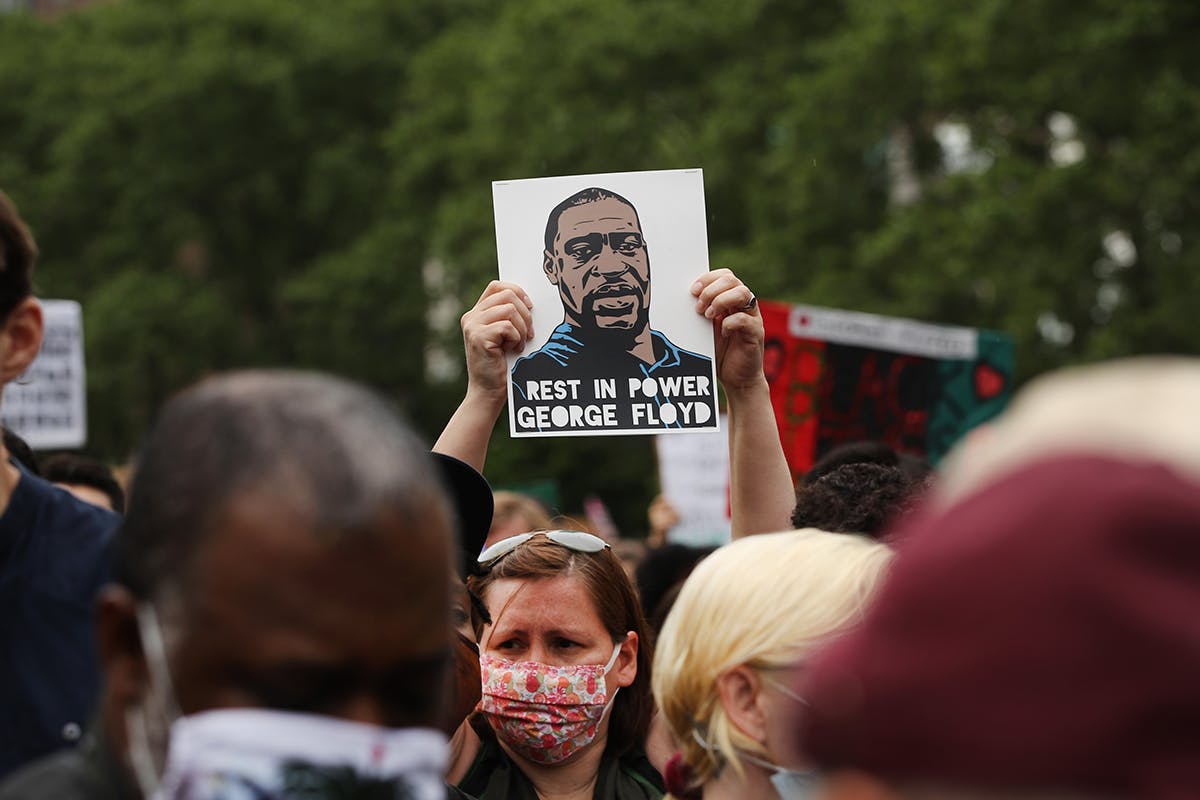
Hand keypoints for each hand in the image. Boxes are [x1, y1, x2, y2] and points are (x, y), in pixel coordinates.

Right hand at [461, 280, 534, 401]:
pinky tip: (514, 350)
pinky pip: (507, 326)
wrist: (488, 392)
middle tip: (529, 332)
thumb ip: (508, 317)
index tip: (529, 306)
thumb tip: (529, 300)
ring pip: (509, 309)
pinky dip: (516, 338)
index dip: (517, 291)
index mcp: (476, 313)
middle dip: (525, 312)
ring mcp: (472, 326)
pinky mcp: (478, 337)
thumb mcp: (504, 335)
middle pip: (507, 294)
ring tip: (520, 343)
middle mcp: (471, 316)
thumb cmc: (500, 364)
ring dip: (522, 327)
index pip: (497, 285)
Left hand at [690, 268, 763, 393]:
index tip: (692, 290)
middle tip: (699, 307)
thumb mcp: (705, 329)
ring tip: (708, 316)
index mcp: (732, 300)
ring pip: (743, 293)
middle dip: (712, 290)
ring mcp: (752, 317)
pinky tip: (723, 332)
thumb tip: (681, 299)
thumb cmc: (720, 352)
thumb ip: (700, 312)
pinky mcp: (756, 333)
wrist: (737, 379)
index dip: (708, 278)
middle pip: (733, 280)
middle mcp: (744, 305)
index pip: (724, 276)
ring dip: (721, 301)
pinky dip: (730, 323)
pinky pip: (745, 319)